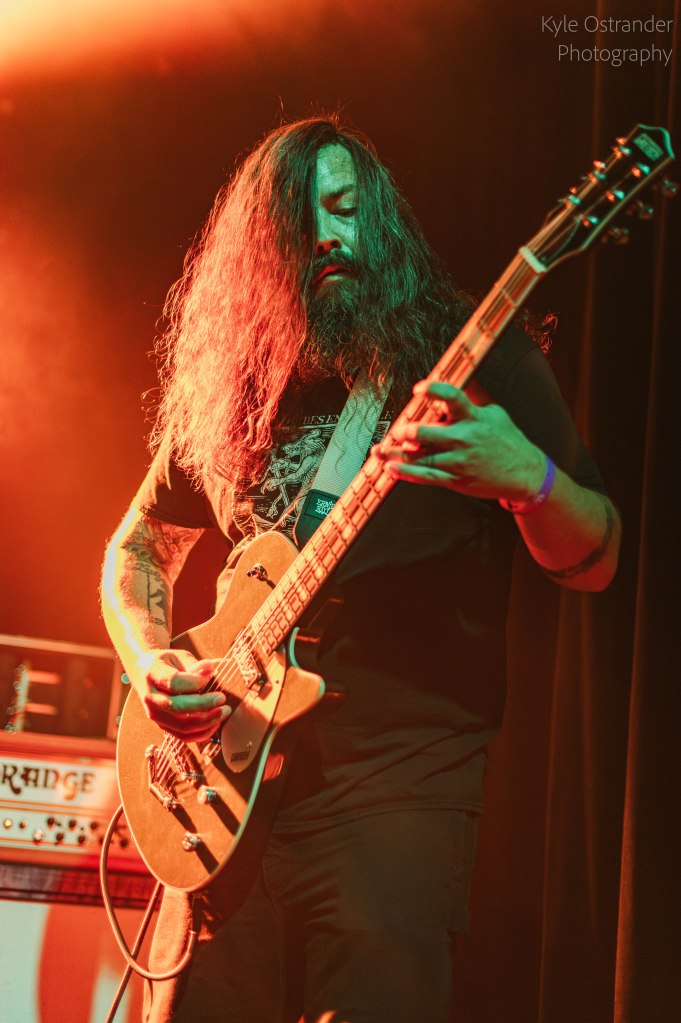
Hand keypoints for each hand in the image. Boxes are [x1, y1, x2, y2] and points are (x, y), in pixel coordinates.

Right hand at [130, 649, 230, 742]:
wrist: (143, 672)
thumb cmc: (166, 662)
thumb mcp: (178, 656)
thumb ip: (194, 664)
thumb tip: (211, 668)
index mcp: (152, 673)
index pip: (173, 682)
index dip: (194, 682)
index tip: (209, 676)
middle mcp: (150, 697)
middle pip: (177, 707)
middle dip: (203, 705)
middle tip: (222, 698)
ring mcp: (154, 714)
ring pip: (181, 726)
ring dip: (206, 722)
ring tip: (223, 711)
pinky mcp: (162, 725)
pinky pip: (182, 736)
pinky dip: (201, 733)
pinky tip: (215, 723)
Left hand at [373, 380, 545, 501]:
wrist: (525, 474)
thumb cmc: (508, 441)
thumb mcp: (495, 413)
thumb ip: (473, 399)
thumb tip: (460, 377)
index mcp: (474, 418)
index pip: (453, 398)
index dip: (434, 391)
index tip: (418, 389)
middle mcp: (465, 439)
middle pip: (427, 433)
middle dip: (406, 432)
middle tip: (397, 431)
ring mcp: (459, 462)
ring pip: (421, 458)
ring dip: (396, 454)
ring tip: (379, 450)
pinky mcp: (457, 481)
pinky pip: (426, 477)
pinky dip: (406, 473)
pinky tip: (391, 468)